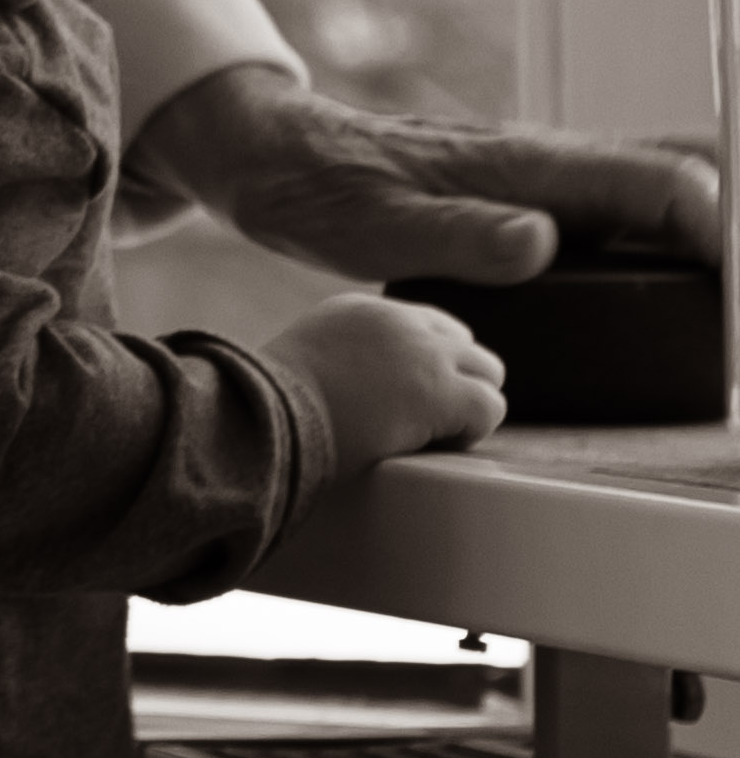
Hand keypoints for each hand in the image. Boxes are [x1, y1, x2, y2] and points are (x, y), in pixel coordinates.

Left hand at [129, 63, 720, 279]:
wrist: (277, 154)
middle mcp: (548, 160)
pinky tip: (673, 265)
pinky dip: (666, 221)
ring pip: (655, 177)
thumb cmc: (320, 190)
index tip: (739, 286)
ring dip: (704, 214)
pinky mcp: (527, 187)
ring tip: (724, 289)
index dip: (719, 227)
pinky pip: (619, 196)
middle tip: (739, 295)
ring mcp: (541, 171)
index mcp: (527, 167)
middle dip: (728, 214)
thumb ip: (459, 238)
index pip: (661, 182)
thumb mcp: (373, 230)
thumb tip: (541, 242)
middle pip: (679, 167)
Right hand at [265, 293, 505, 477]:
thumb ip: (335, 361)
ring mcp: (425, 354)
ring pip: (488, 372)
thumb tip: (345, 391)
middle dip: (455, 382)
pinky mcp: (443, 392)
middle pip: (464, 343)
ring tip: (431, 438)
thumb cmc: (270, 410)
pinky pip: (490, 408)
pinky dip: (470, 432)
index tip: (408, 399)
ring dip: (467, 406)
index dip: (427, 365)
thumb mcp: (302, 362)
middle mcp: (399, 321)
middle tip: (427, 423)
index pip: (425, 325)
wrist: (268, 420)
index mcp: (361, 310)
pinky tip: (433, 447)